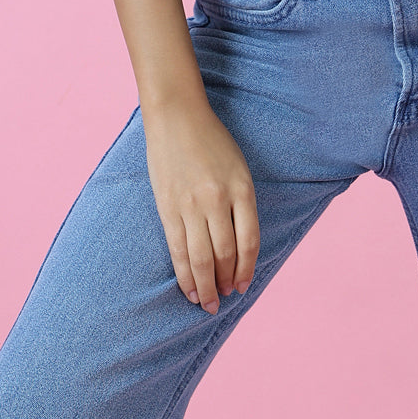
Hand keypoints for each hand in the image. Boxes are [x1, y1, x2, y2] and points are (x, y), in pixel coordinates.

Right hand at [141, 98, 259, 314]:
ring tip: (208, 303)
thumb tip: (238, 245)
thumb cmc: (211, 141)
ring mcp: (191, 204)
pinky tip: (189, 289)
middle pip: (225, 254)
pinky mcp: (168, 207)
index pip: (249, 240)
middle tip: (226, 297)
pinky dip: (184, 274)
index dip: (247, 268)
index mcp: (242, 187)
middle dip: (226, 282)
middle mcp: (218, 199)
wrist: (177, 116)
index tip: (243, 285)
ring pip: (201, 258)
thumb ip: (240, 202)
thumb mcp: (237, 167)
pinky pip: (178, 249)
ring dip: (206, 286)